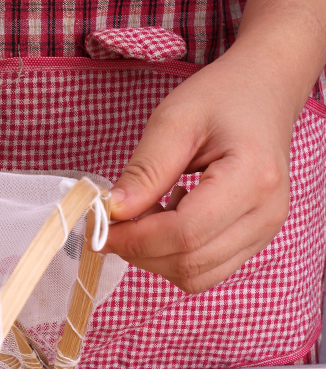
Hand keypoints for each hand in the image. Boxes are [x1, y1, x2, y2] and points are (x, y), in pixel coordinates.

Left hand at [103, 48, 295, 293]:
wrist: (266, 92)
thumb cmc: (222, 98)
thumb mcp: (174, 120)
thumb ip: (144, 170)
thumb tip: (113, 213)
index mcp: (253, 178)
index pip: (184, 234)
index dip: (135, 240)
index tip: (102, 227)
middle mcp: (266, 213)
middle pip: (189, 262)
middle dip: (140, 251)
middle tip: (115, 225)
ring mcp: (265, 232)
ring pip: (195, 276)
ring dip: (156, 257)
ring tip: (147, 216)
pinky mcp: (255, 241)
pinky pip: (205, 271)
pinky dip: (175, 257)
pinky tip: (169, 222)